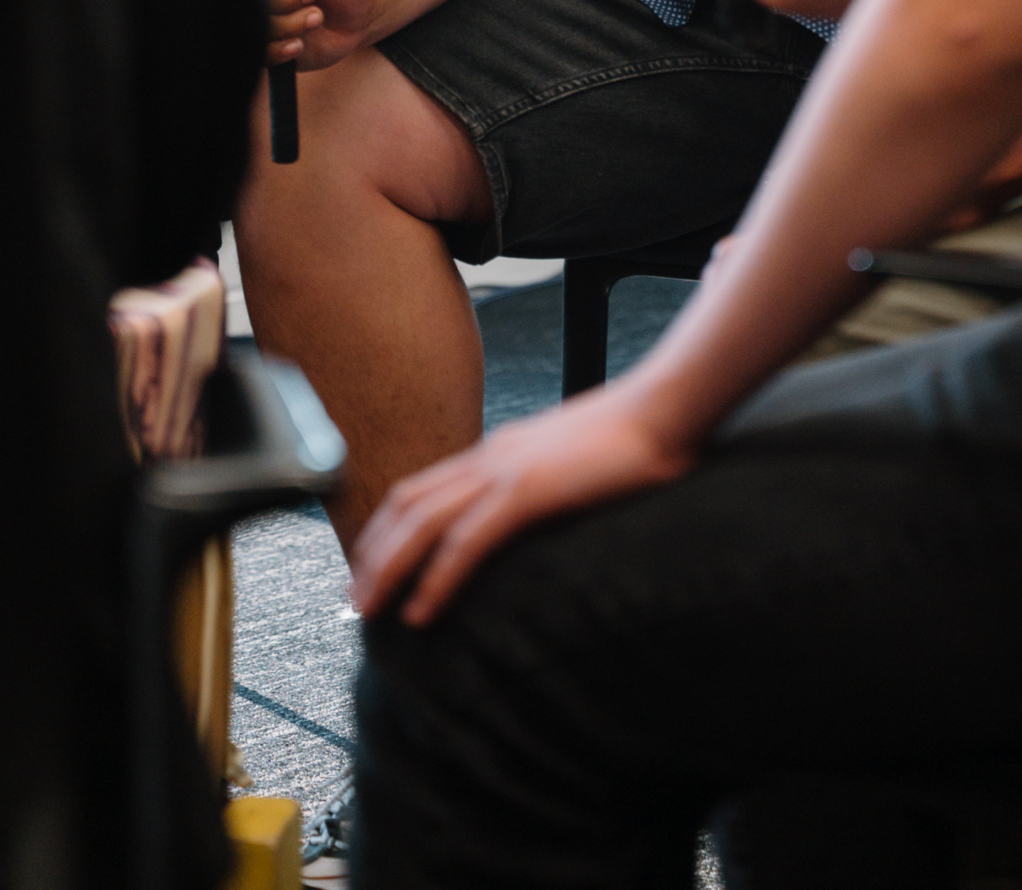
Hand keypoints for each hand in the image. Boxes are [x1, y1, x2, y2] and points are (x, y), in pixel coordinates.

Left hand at [351, 385, 693, 625]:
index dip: (389, 528)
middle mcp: (492, 455)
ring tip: (368, 610)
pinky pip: (466, 541)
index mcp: (501, 450)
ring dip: (387, 569)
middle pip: (409, 504)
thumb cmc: (636, 438)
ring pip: (422, 523)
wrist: (667, 409)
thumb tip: (538, 513)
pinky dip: (436, 578)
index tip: (371, 565)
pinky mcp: (527, 490)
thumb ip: (547, 484)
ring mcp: (507, 470)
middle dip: (372, 553)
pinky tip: (421, 611)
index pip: (424, 488)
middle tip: (353, 598)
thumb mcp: (574, 465)